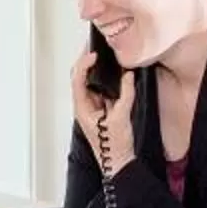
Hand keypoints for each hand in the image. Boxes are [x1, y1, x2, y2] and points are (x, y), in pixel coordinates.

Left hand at [70, 52, 137, 178]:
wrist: (119, 161)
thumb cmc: (114, 145)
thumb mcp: (121, 117)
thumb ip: (126, 94)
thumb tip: (128, 76)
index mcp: (82, 108)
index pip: (78, 80)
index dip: (84, 65)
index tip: (93, 55)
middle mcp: (84, 105)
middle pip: (80, 78)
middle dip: (85, 61)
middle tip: (93, 45)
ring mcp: (92, 106)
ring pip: (89, 82)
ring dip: (94, 68)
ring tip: (101, 53)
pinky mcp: (101, 109)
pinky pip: (100, 89)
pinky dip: (105, 78)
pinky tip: (112, 70)